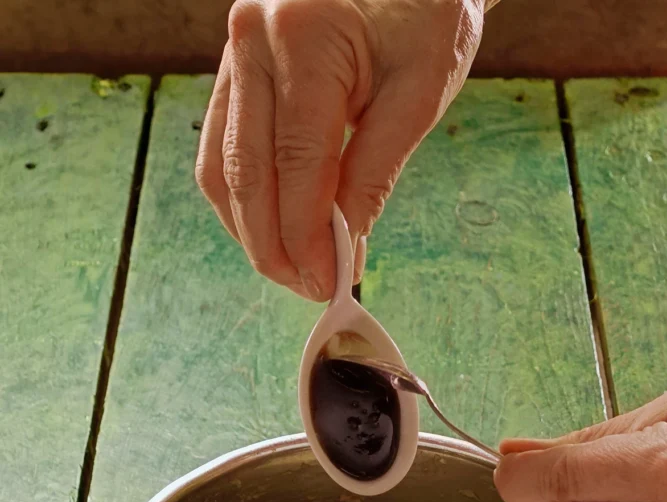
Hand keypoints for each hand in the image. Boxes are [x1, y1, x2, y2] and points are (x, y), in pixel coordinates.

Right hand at [195, 0, 484, 300]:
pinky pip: (222, 146)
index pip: (295, 167)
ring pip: (219, 167)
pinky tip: (273, 225)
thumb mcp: (419, 89)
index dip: (308, 237)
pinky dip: (244, 196)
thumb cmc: (424, 8)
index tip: (328, 283)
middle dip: (273, 246)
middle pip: (244, 175)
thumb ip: (375, 171)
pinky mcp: (234, 67)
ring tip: (291, 266)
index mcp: (304, 41)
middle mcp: (252, 43)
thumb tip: (343, 248)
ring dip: (250, 229)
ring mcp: (234, 51)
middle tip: (307, 288)